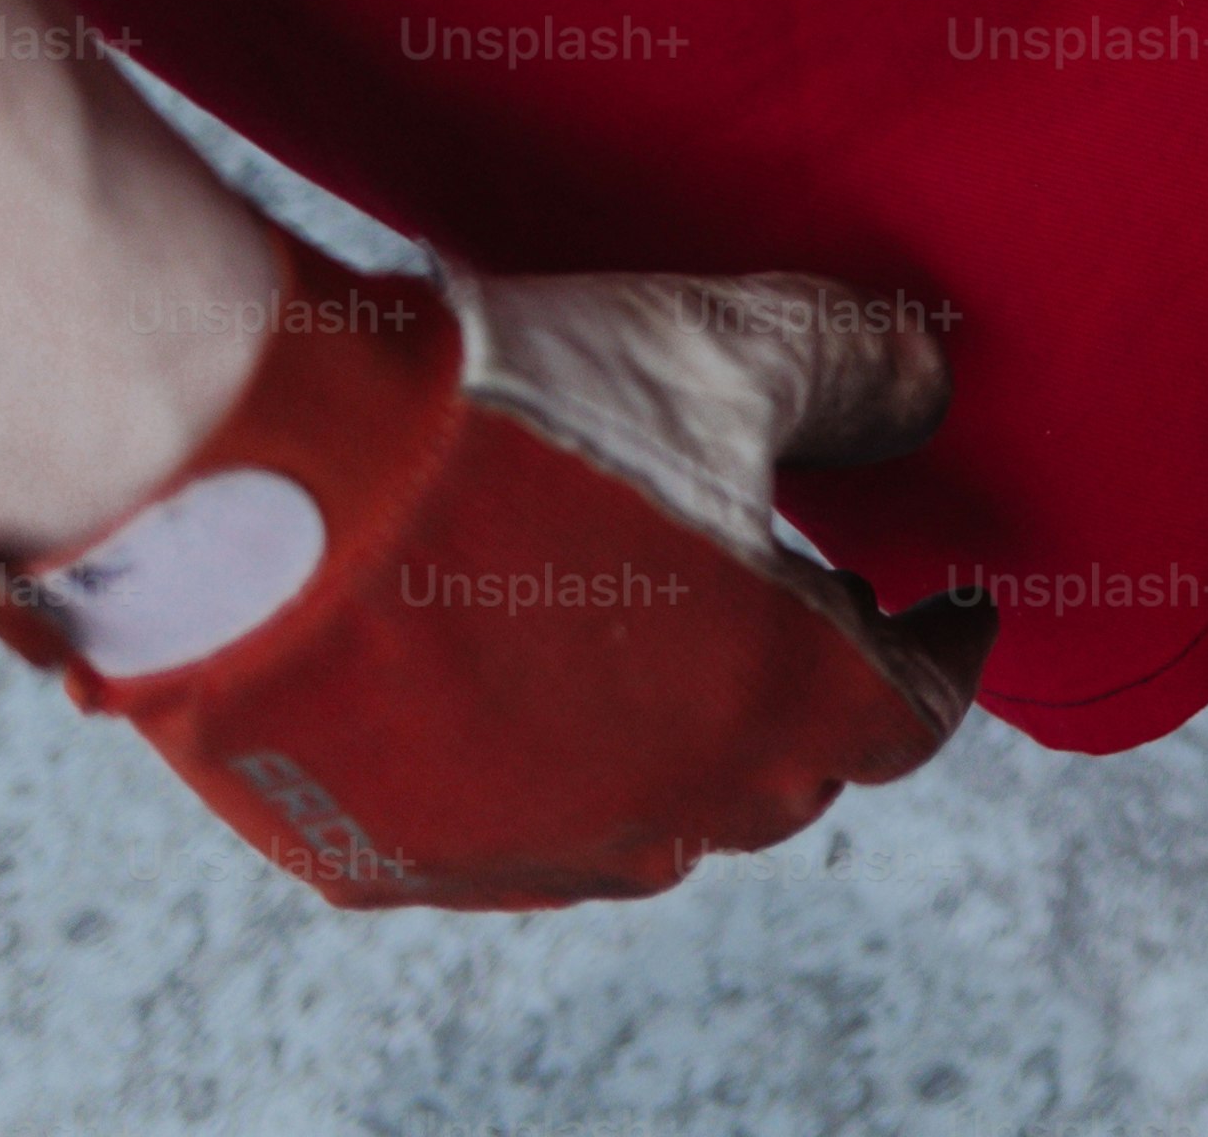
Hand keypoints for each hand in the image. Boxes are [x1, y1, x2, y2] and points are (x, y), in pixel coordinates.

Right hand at [0, 227, 994, 908]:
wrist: (255, 473)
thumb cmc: (507, 411)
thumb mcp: (726, 349)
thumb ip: (860, 372)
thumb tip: (932, 376)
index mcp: (774, 703)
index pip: (912, 711)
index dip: (945, 652)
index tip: (952, 610)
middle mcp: (660, 809)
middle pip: (785, 772)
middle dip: (816, 690)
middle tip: (807, 599)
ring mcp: (518, 849)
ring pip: (645, 820)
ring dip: (677, 737)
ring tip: (662, 633)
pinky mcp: (386, 859)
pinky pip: (499, 834)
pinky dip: (536, 768)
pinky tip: (516, 680)